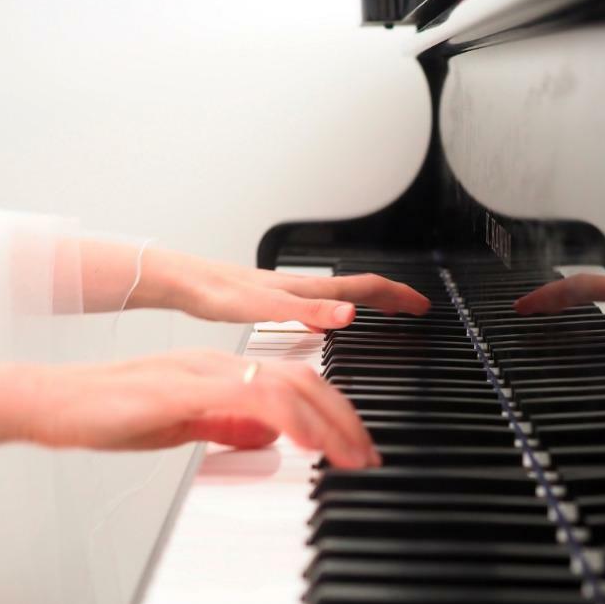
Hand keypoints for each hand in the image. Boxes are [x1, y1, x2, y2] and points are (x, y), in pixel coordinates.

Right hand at [0, 352, 379, 466]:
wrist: (52, 403)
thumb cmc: (109, 413)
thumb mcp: (184, 422)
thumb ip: (227, 425)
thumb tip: (269, 437)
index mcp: (222, 371)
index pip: (295, 383)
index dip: (333, 412)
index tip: (355, 446)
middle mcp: (221, 364)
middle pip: (304, 380)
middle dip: (345, 418)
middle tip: (368, 454)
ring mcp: (204, 371)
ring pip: (288, 384)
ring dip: (329, 421)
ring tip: (352, 454)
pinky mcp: (186, 388)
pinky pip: (252, 396)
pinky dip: (290, 417)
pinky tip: (310, 441)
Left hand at [129, 246, 430, 327]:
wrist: (182, 281)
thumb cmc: (215, 293)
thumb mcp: (264, 309)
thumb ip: (307, 313)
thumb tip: (350, 315)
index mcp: (308, 291)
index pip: (366, 289)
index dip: (397, 296)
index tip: (423, 306)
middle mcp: (303, 289)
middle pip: (361, 289)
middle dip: (393, 297)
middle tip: (417, 307)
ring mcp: (291, 293)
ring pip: (343, 295)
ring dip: (371, 302)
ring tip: (387, 310)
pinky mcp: (275, 300)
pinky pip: (321, 304)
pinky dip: (340, 310)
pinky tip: (331, 321)